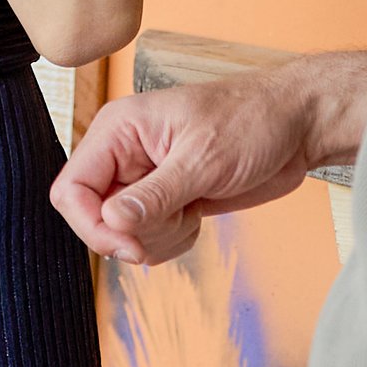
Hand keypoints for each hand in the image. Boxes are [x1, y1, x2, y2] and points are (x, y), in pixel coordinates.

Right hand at [48, 59, 366, 266]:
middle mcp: (122, 155)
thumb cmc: (251, 122)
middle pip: (93, 217)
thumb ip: (153, 195)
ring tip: (191, 212)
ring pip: (121, 233)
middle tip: (176, 222)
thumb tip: (110, 221)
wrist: (295, 126)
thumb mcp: (203, 160)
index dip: (93, 225)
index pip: (71, 189)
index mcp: (118, 131)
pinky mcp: (165, 199)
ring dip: (157, 238)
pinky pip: (147, 237)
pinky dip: (171, 240)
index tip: (131, 244)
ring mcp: (143, 179)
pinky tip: (196, 215)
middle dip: (132, 234)